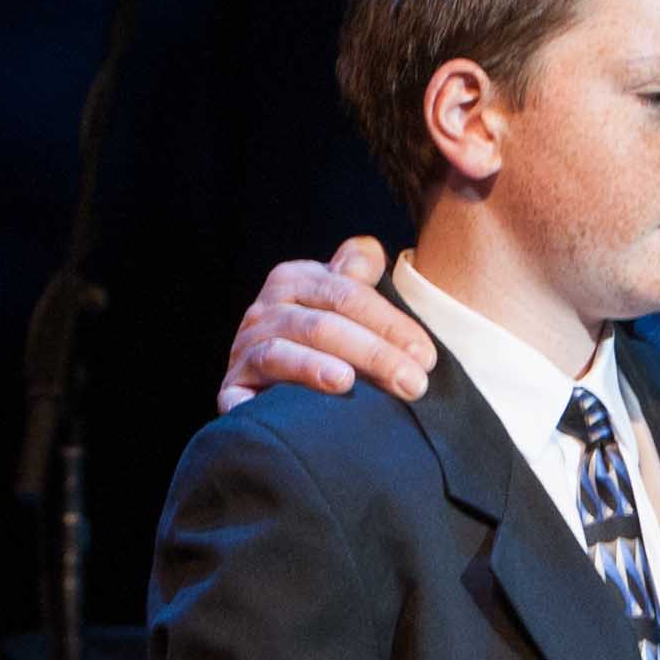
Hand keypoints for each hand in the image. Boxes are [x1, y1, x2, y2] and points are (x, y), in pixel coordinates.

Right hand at [221, 235, 436, 411]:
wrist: (272, 389)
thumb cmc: (325, 342)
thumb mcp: (341, 301)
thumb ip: (359, 273)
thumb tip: (371, 253)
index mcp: (294, 280)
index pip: (348, 295)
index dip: (391, 324)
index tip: (426, 357)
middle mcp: (264, 309)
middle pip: (324, 325)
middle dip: (374, 354)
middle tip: (413, 384)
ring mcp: (245, 348)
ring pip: (285, 351)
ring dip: (320, 368)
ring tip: (349, 383)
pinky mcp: (232, 387)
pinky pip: (251, 386)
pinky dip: (274, 391)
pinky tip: (297, 406)